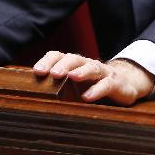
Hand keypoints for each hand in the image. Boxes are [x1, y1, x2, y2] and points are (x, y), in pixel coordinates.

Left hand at [33, 51, 154, 105]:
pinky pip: (107, 84)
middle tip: (53, 74)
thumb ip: (56, 89)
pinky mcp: (116, 83)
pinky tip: (88, 97)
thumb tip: (30, 98)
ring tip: (72, 77)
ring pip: (92, 67)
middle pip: (74, 58)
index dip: (47, 61)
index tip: (37, 72)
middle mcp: (87, 65)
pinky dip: (97, 89)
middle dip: (63, 65)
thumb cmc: (92, 87)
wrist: (125, 85)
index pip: (58, 56)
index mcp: (74, 65)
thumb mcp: (73, 88)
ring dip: (82, 71)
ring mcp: (103, 72)